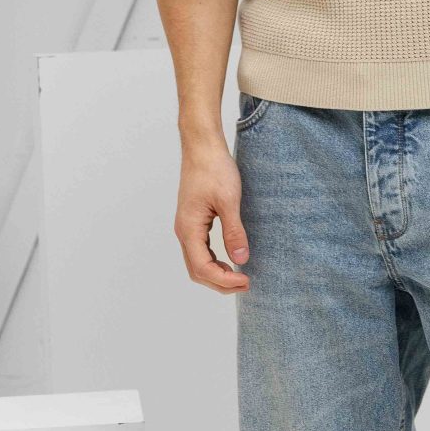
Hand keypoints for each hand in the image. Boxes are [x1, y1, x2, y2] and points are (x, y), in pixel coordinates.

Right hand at [175, 133, 251, 292]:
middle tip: (246, 283)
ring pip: (197, 262)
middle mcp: (184, 231)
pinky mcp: (193, 221)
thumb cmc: (214, 169)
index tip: (246, 280)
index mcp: (189, 228)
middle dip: (220, 282)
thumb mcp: (228, 201)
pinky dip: (214, 262)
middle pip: (197, 271)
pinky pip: (200, 251)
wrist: (202, 147)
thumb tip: (241, 259)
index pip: (202, 268)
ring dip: (216, 274)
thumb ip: (234, 232)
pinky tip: (229, 260)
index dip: (223, 280)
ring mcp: (187, 227)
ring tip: (239, 276)